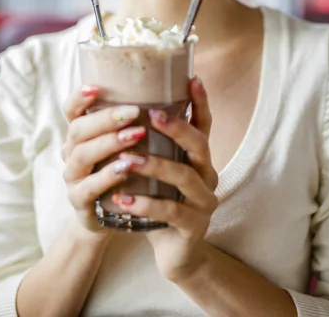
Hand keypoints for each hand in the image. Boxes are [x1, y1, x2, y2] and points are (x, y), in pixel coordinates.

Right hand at [61, 85, 144, 233]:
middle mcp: (71, 152)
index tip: (96, 87)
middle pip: (78, 129)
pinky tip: (126, 168)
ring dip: (110, 143)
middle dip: (106, 119)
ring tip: (137, 135)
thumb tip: (184, 85)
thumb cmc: (124, 171)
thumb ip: (140, 120)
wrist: (112, 218)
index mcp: (81, 133)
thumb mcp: (127, 144)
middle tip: (134, 112)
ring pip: (83, 154)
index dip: (79, 98)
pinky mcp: (80, 201)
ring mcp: (73, 177)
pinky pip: (89, 186)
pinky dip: (107, 176)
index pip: (71, 110)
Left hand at [111, 77, 217, 281]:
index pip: (204, 124)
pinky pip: (171, 212)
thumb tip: (124, 109)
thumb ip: (151, 145)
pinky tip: (122, 200)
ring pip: (184, 177)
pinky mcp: (194, 227)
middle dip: (176, 128)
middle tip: (151, 114)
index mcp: (198, 158)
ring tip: (127, 160)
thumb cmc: (161, 202)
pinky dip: (145, 204)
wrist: (173, 251)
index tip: (192, 78)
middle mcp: (207, 175)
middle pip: (199, 145)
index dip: (200, 102)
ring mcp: (203, 201)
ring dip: (155, 166)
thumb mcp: (158, 171)